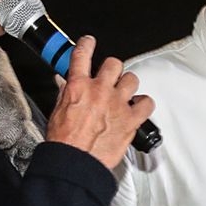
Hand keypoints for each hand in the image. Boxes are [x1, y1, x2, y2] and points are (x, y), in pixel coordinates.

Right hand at [46, 35, 153, 168]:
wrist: (75, 162)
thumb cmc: (64, 142)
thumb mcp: (58, 111)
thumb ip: (66, 94)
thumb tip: (66, 84)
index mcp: (78, 86)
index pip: (82, 54)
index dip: (87, 44)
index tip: (89, 42)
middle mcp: (100, 90)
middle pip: (114, 63)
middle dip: (112, 69)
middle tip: (110, 78)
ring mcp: (117, 104)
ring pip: (132, 79)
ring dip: (128, 85)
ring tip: (124, 94)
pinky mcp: (131, 119)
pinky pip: (147, 103)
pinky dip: (144, 104)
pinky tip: (139, 108)